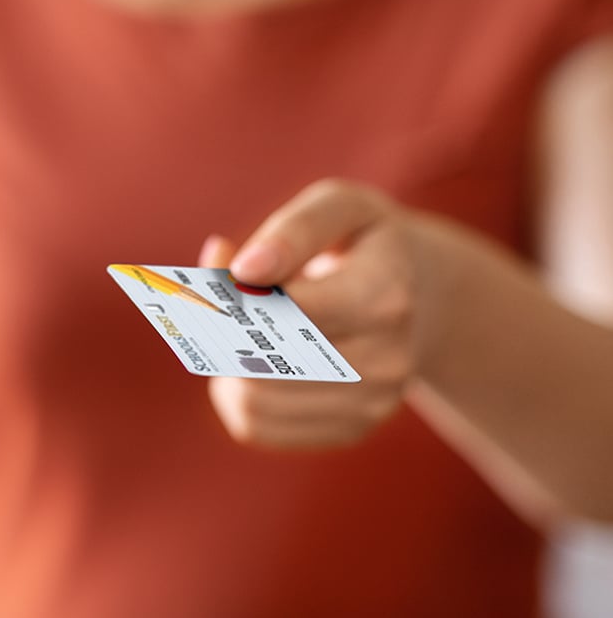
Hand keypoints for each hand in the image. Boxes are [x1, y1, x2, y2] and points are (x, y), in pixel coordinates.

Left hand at [199, 179, 417, 448]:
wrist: (422, 298)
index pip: (289, 308)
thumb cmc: (366, 245)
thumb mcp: (342, 208)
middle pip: (264, 361)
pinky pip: (257, 427)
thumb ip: (294, 229)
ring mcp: (372, 403)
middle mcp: (387, 359)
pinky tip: (251, 362)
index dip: (239, 292)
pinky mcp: (350, 430)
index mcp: (386, 294)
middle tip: (217, 300)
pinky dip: (234, 395)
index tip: (225, 269)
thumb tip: (244, 270)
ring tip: (239, 330)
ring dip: (224, 363)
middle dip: (223, 330)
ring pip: (252, 401)